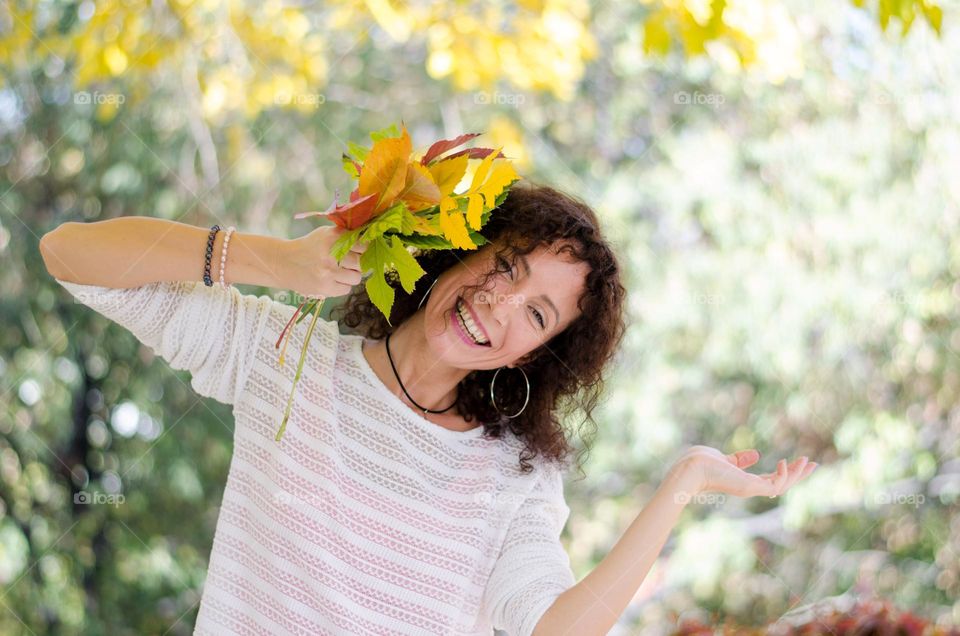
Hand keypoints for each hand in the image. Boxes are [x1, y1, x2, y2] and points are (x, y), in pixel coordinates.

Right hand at [280, 225, 368, 297]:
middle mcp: (331, 254)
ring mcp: (328, 273)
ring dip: (351, 275)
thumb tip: (369, 237)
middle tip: (349, 263)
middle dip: (358, 263)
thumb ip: (346, 234)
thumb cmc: (309, 247)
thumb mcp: (325, 234)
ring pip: (356, 277)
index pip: (363, 245)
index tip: (359, 251)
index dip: (363, 249)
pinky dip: (342, 286)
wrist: (284, 263)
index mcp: (333, 237)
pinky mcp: (325, 288)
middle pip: (361, 262)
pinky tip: (332, 280)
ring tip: (340, 272)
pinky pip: (346, 289)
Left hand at [667, 445, 816, 499]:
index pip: (770, 479)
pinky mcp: (749, 487)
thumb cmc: (700, 463)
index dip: (785, 472)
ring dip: (796, 475)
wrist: (689, 469)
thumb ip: (739, 460)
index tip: (799, 462)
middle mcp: (749, 487)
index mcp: (743, 481)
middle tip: (813, 464)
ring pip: (781, 486)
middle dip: (797, 475)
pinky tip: (785, 463)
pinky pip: (774, 484)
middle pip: (781, 484)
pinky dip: (783, 476)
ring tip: (808, 462)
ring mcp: (750, 489)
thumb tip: (755, 454)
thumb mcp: (724, 459)